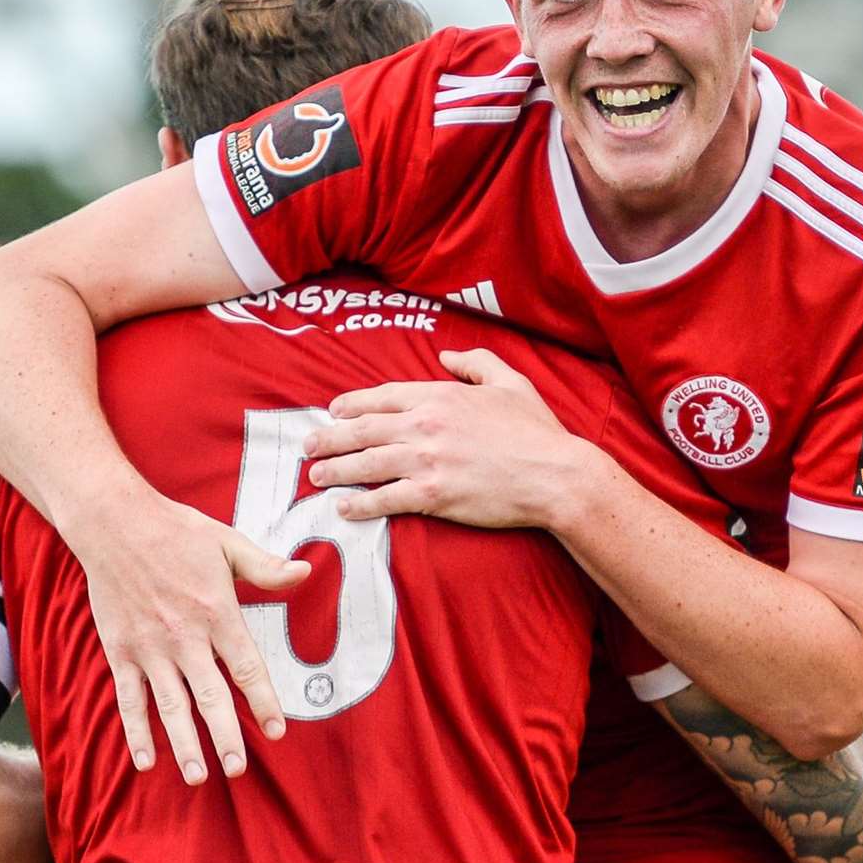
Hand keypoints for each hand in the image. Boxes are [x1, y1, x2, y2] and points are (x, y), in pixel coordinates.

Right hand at [71, 496, 309, 784]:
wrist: (116, 523)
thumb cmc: (177, 531)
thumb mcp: (228, 543)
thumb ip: (265, 567)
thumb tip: (305, 574)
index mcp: (216, 610)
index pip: (246, 666)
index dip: (263, 701)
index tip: (277, 731)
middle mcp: (184, 635)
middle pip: (210, 696)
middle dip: (226, 736)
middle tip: (238, 770)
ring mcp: (149, 646)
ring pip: (170, 705)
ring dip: (184, 744)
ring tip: (199, 776)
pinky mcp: (120, 650)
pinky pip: (129, 699)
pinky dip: (137, 730)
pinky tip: (147, 759)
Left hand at [304, 348, 595, 526]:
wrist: (555, 475)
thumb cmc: (537, 431)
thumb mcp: (511, 382)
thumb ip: (475, 362)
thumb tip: (446, 354)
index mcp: (441, 396)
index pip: (383, 396)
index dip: (353, 404)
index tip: (333, 410)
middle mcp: (426, 426)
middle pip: (364, 429)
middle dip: (330, 437)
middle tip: (308, 444)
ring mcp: (426, 461)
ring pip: (366, 463)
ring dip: (335, 469)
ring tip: (315, 474)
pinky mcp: (432, 495)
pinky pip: (385, 499)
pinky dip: (360, 505)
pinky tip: (344, 508)